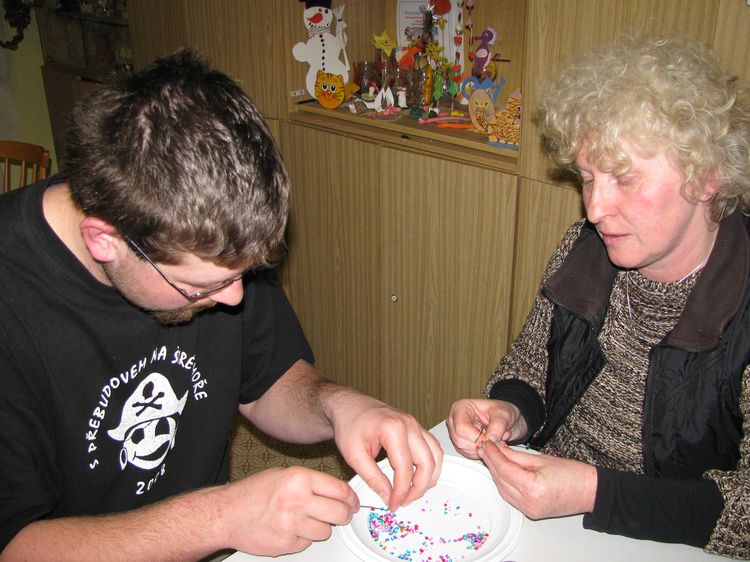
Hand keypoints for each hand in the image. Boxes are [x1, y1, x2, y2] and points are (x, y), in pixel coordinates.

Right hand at [222, 466, 358, 555]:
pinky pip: (308, 543)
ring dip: (321, 527)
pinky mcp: (287, 544)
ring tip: (304, 519)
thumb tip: (337, 491)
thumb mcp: (283, 475)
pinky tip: (291, 528)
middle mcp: (297, 500)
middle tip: (341, 514)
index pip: (340, 490)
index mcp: (299, 479)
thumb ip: (311, 482)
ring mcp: (292, 524)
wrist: (226, 514)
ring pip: (326, 531)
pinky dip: (304, 538)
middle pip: (339, 513)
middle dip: (343, 515)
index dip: (351, 498)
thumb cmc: (252, 493)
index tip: (353, 502)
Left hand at [329, 392, 442, 511]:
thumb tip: (388, 496)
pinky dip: (430, 463)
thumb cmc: (349, 424)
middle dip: (419, 487)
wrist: (348, 406)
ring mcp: (415, 424)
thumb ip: (373, 478)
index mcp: (393, 429)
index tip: (394, 503)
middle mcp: (409, 424)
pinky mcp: (415, 426)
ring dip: (429, 476)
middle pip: (427, 462)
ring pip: (435, 454)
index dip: (401, 491)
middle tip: (405, 501)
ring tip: (414, 491)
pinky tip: (420, 475)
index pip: (404, 468)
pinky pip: (432, 447)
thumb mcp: (354, 455)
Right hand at [446, 398, 526, 458]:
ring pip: (463, 448)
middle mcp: (455, 420)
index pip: (461, 427)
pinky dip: (480, 452)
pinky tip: (488, 444)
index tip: (491, 439)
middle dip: (479, 443)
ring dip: (480, 449)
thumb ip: (498, 424)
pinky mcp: (461, 443)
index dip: (477, 436)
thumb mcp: (504, 414)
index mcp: (461, 408)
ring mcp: (456, 433)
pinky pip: (467, 454)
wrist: (506, 420)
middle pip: (459, 439)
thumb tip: (491, 438)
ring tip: (492, 440)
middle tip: (494, 440)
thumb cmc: (502, 412)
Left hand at [477, 440, 596, 518]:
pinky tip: (502, 471)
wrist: (591, 492)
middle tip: (485, 447)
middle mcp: (528, 502)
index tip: (486, 443)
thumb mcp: (541, 458)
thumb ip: (516, 456)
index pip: (504, 468)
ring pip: (502, 489)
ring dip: (496, 473)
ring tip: (492, 456)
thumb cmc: (573, 474)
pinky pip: (510, 497)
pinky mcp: (530, 513)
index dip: (492, 454)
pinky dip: (504, 483)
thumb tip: (497, 448)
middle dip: (491, 462)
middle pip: (500, 479)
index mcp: (533, 487)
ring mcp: (529, 510)